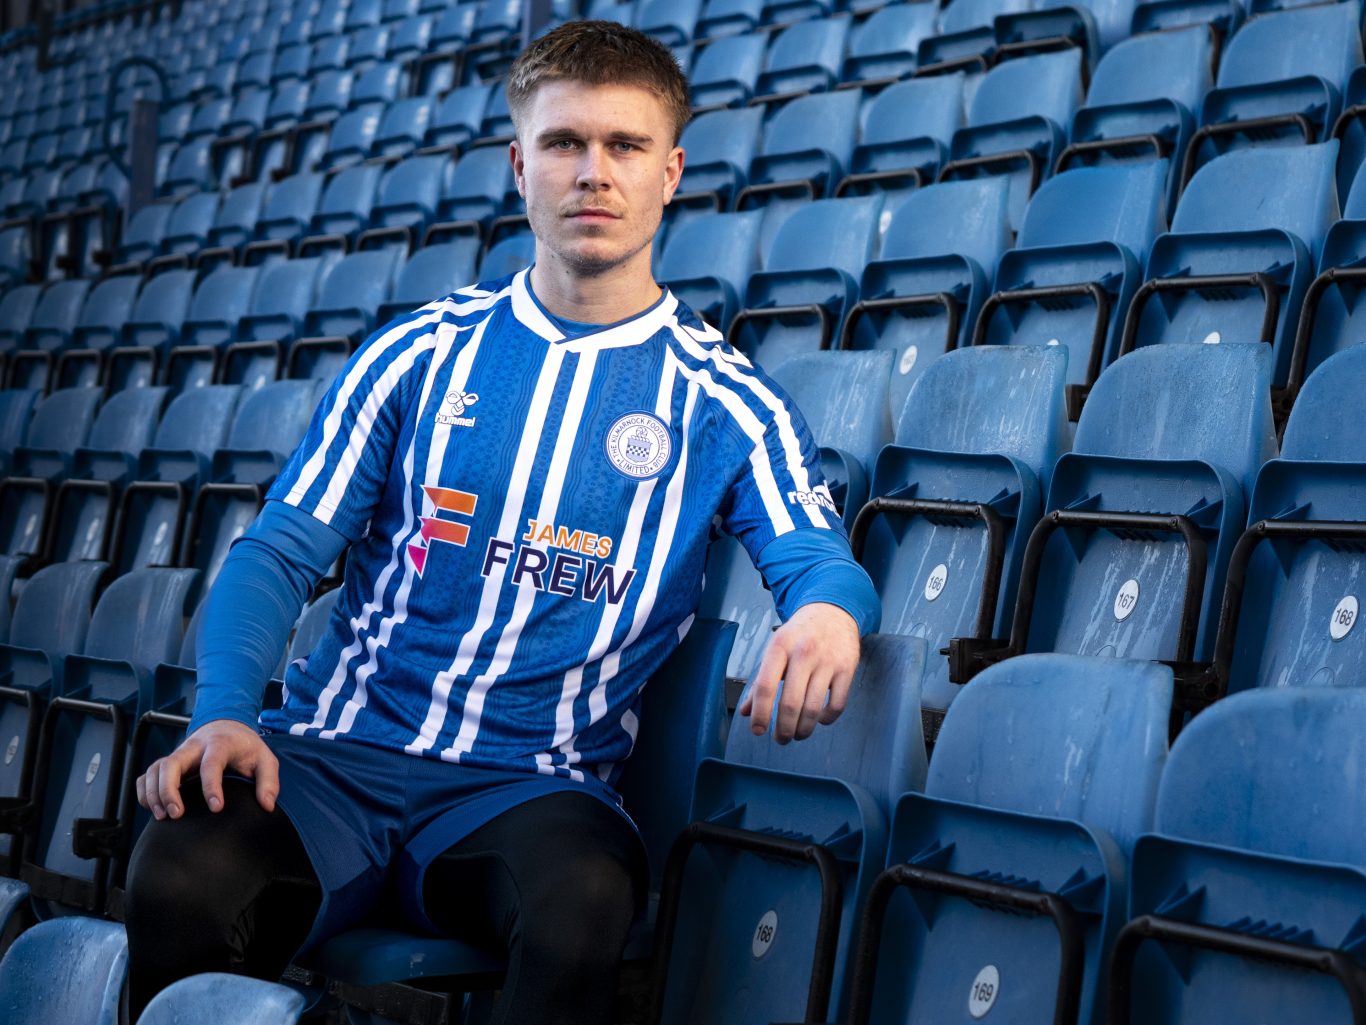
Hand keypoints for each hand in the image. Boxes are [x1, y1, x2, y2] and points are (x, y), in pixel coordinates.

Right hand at [136, 719, 279, 819]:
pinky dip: (144, 792)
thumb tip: (267, 806)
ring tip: (164, 816)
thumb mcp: (265, 759)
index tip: (216, 807)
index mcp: (220, 744)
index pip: (211, 763)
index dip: (211, 786)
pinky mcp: (169, 763)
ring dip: (154, 793)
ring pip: (155, 769)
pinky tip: (153, 808)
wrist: (227, 727)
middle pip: (171, 763)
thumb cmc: (245, 747)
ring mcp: (178, 754)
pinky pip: (147, 775)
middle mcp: (194, 747)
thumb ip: (269, 781)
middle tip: (177, 814)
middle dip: (169, 790)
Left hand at [738, 602, 859, 744]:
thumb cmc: (799, 635)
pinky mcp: (847, 668)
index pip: (765, 686)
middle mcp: (804, 652)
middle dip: (783, 729)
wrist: (832, 611)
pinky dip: (826, 719)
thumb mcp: (775, 649)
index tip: (758, 731)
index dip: (760, 714)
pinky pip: (837, 704)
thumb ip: (760, 681)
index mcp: (780, 646)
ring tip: (797, 734)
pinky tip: (819, 720)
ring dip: (804, 729)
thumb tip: (746, 712)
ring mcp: (827, 661)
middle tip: (780, 739)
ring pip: (814, 708)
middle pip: (791, 703)